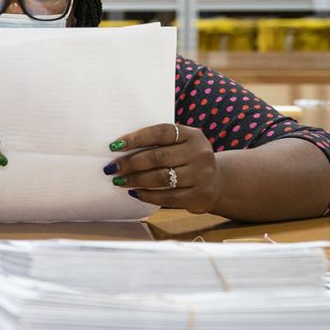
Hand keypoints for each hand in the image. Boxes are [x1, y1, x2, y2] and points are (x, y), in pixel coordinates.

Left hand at [104, 123, 223, 213]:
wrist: (217, 182)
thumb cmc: (187, 159)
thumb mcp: (181, 145)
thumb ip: (158, 143)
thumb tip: (120, 147)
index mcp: (192, 135)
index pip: (160, 132)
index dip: (136, 138)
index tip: (114, 145)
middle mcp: (199, 153)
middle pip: (158, 157)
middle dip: (130, 163)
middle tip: (112, 168)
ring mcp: (201, 175)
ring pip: (161, 178)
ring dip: (136, 180)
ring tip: (119, 181)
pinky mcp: (199, 196)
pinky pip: (168, 197)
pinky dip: (147, 195)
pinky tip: (135, 193)